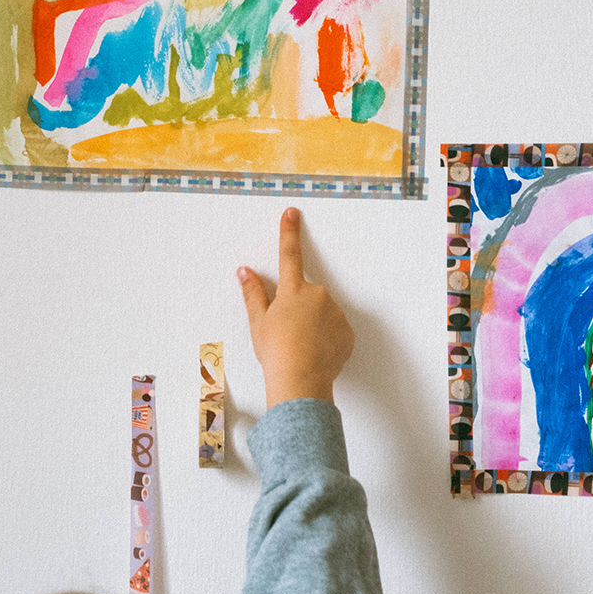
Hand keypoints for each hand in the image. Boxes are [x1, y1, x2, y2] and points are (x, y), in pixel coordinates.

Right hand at [238, 207, 353, 409]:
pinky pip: (336, 329)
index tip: (292, 213)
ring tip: (302, 347)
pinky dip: (327, 337)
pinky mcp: (347, 330)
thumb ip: (253, 293)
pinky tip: (315, 352)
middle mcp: (318, 295)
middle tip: (288, 333)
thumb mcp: (258, 322)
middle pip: (307, 293)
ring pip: (323, 311)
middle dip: (299, 308)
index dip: (289, 232)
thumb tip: (245, 271)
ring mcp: (335, 312)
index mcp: (293, 290)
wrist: (301, 380)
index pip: (289, 255)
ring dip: (314, 323)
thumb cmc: (276, 353)